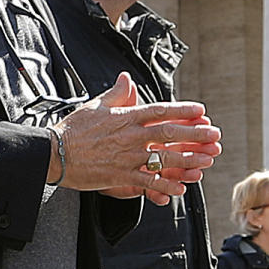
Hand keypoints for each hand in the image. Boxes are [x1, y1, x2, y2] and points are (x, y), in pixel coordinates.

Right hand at [54, 76, 221, 200]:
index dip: (184, 110)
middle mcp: (131, 135)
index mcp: (126, 116)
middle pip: (170, 133)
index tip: (201, 111)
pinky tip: (180, 189)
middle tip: (215, 136)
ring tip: (206, 161)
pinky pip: (148, 181)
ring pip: (165, 158)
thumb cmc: (72, 128)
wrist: (54, 152)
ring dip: (188, 160)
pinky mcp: (120, 176)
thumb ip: (115, 93)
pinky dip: (166, 185)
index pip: (161, 110)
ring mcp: (127, 156)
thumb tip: (126, 78)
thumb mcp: (95, 105)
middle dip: (196, 134)